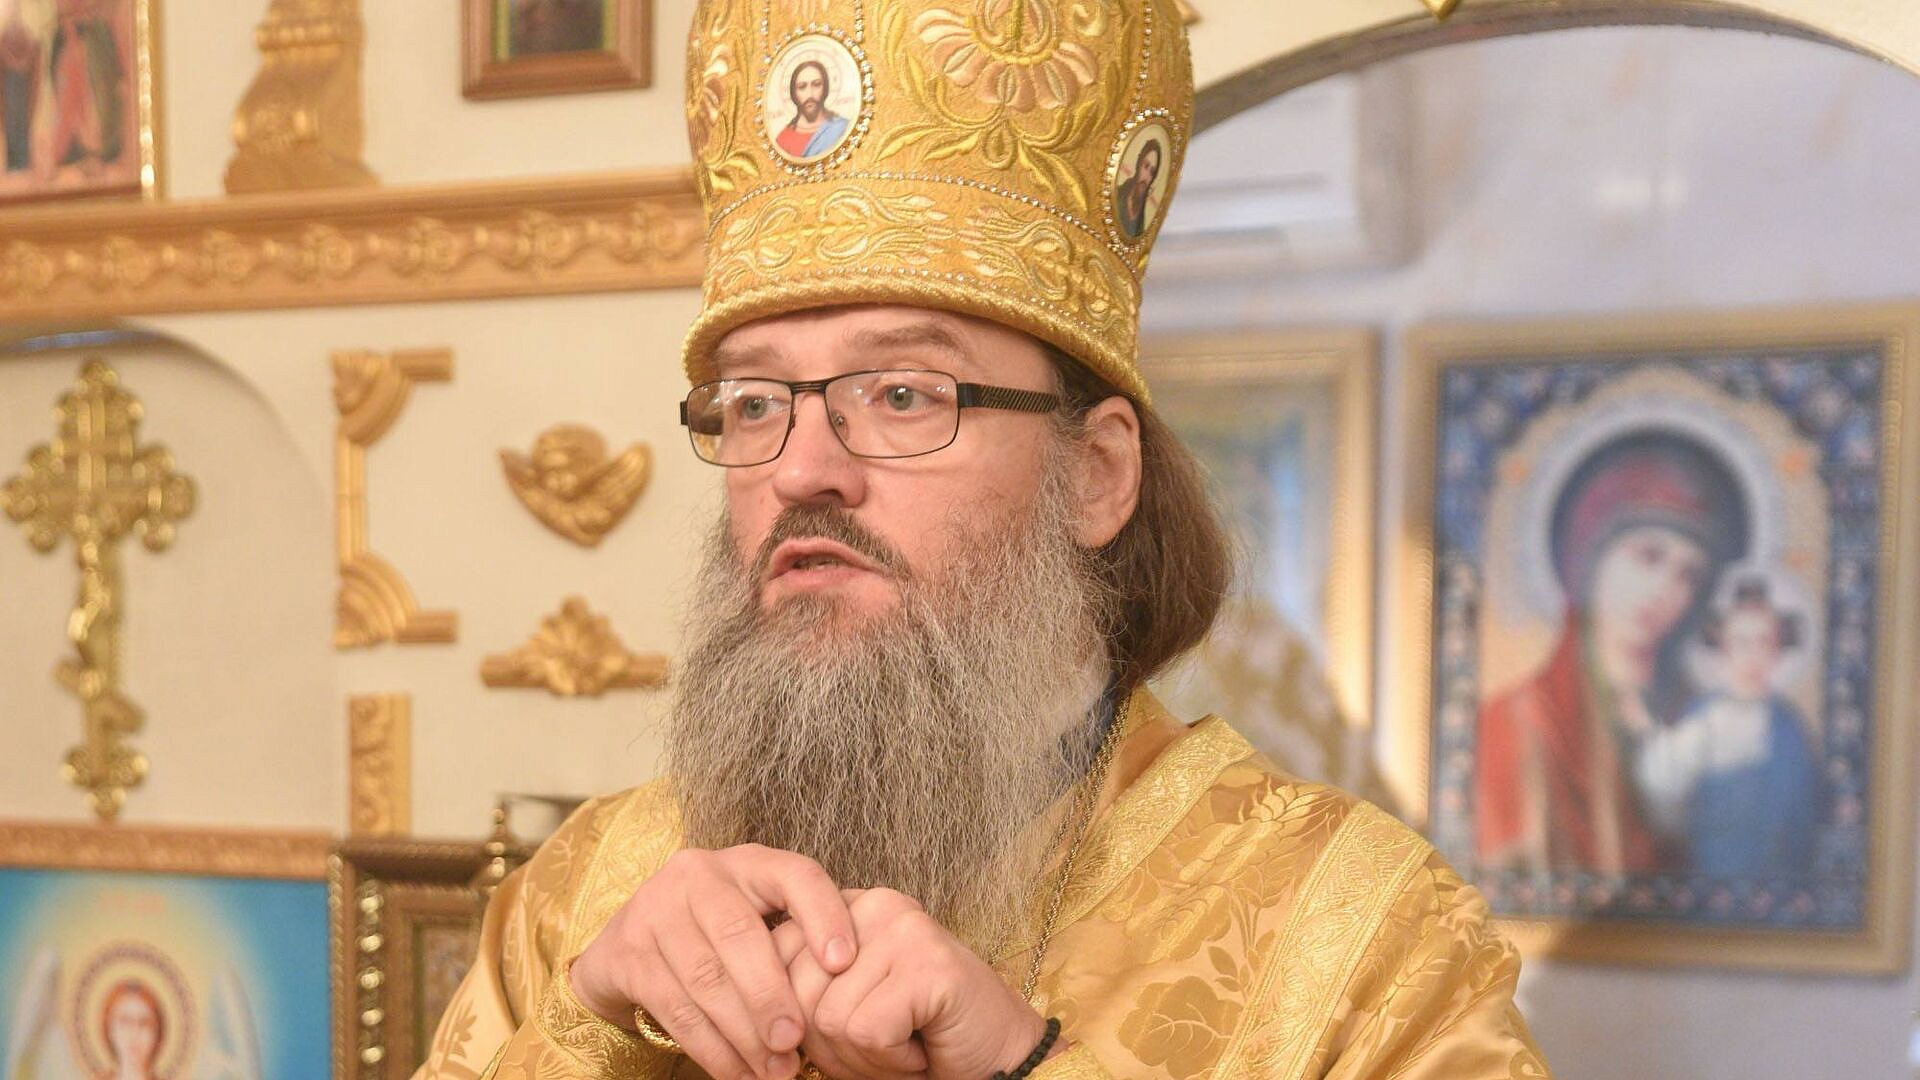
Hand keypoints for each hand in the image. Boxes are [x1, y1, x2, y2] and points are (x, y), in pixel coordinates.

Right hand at [569, 845, 856, 1079]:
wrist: (629, 946)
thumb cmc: (720, 938)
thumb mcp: (761, 922)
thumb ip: (797, 942)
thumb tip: (851, 993)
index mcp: (748, 862)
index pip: (794, 875)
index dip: (823, 915)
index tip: (845, 963)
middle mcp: (698, 875)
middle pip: (741, 935)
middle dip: (772, 996)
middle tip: (797, 1041)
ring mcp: (655, 910)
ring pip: (706, 977)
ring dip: (744, 1033)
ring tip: (775, 1071)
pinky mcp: (628, 952)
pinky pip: (675, 1007)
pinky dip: (712, 1047)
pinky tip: (738, 1073)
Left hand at [775, 889, 1051, 1079]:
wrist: (999, 1059)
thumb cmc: (916, 1037)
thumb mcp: (846, 1005)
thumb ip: (802, 992)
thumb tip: (749, 1012)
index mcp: (847, 908)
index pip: (771, 954)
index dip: (790, 1015)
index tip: (836, 1035)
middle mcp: (874, 904)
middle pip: (795, 992)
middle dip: (829, 1044)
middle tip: (882, 1044)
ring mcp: (904, 929)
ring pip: (828, 1018)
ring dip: (863, 1058)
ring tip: (905, 1045)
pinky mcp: (928, 964)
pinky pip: (867, 1032)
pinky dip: (890, 1060)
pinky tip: (920, 1048)